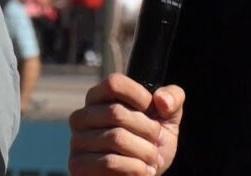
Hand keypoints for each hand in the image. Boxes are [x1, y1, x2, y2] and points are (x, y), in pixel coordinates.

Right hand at [68, 74, 184, 174]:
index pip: (114, 83)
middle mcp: (82, 116)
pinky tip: (142, 170)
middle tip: (157, 141)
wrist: (142, 175)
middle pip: (117, 113)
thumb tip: (161, 100)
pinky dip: (135, 168)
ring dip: (145, 151)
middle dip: (148, 129)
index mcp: (99, 97)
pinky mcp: (78, 165)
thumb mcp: (168, 117)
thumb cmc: (151, 142)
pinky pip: (109, 162)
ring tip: (152, 159)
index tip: (152, 110)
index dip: (139, 96)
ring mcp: (77, 140)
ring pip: (116, 138)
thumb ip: (172, 98)